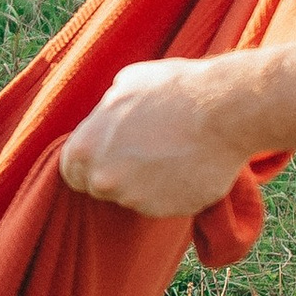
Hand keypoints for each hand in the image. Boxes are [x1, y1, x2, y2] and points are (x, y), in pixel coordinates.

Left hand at [60, 56, 270, 217]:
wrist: (223, 111)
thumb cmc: (173, 89)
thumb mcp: (126, 83)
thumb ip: (107, 111)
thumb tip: (108, 118)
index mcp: (85, 149)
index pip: (71, 172)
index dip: (88, 164)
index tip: (106, 157)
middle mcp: (104, 180)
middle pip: (101, 187)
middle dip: (117, 174)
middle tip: (144, 152)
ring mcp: (136, 200)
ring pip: (134, 196)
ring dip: (148, 182)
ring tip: (172, 152)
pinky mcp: (167, 211)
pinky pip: (164, 204)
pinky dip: (174, 190)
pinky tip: (188, 165)